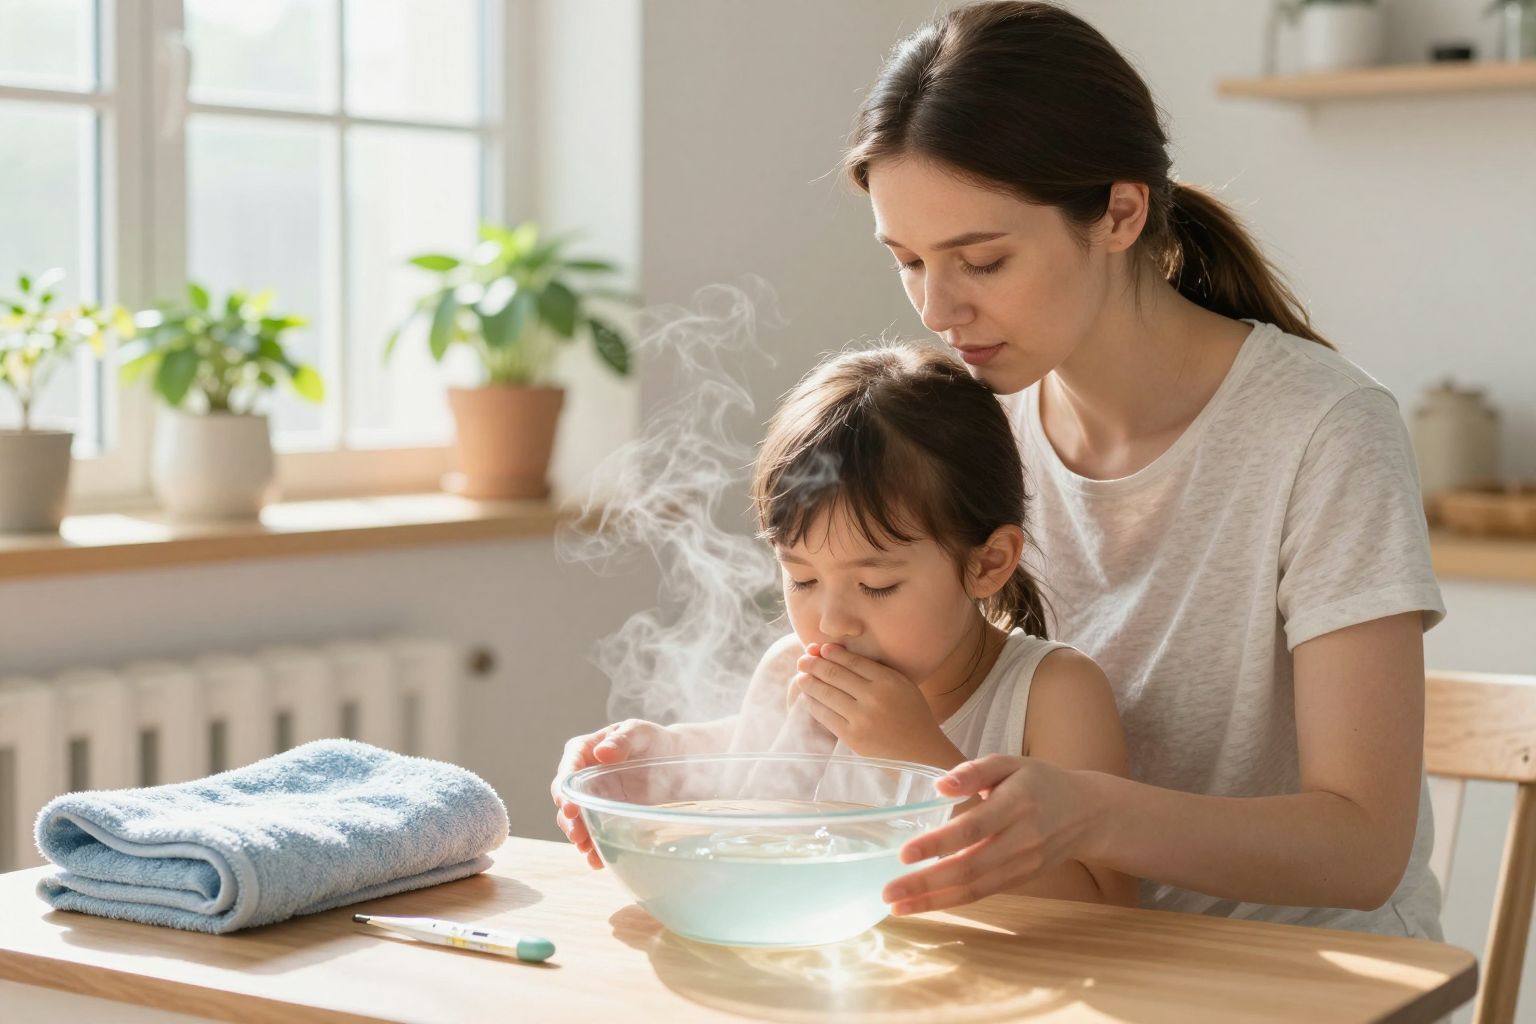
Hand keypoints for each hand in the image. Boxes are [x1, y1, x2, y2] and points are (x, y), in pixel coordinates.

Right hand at [550, 719, 671, 869]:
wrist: (675, 759)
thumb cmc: (653, 739)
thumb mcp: (640, 732)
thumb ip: (621, 740)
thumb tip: (601, 753)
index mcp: (584, 751)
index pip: (568, 770)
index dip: (565, 790)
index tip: (570, 807)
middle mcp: (583, 776)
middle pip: (567, 799)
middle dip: (569, 819)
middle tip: (577, 835)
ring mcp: (594, 798)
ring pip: (577, 820)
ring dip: (579, 836)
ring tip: (588, 850)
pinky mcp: (606, 815)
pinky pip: (595, 832)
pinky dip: (595, 847)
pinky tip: (598, 860)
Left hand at [791, 643, 950, 762]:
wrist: (921, 752)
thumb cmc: (912, 714)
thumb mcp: (903, 684)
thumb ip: (876, 670)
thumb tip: (840, 655)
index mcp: (888, 681)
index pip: (852, 661)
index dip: (832, 653)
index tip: (821, 648)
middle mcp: (874, 697)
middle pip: (835, 674)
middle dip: (814, 664)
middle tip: (802, 660)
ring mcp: (861, 718)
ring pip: (826, 693)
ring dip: (809, 683)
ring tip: (801, 677)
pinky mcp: (852, 737)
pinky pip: (825, 716)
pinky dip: (813, 704)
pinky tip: (808, 698)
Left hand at [880, 754, 1091, 914]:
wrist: (1088, 814)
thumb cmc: (1040, 782)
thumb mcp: (1011, 763)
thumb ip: (975, 771)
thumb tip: (940, 786)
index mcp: (1016, 804)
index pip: (973, 827)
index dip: (939, 843)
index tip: (905, 854)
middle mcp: (1021, 839)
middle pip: (969, 867)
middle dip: (926, 884)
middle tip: (888, 893)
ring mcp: (1022, 865)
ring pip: (974, 888)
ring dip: (933, 901)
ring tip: (897, 907)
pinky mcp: (1020, 879)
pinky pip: (983, 893)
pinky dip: (951, 902)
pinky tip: (923, 904)